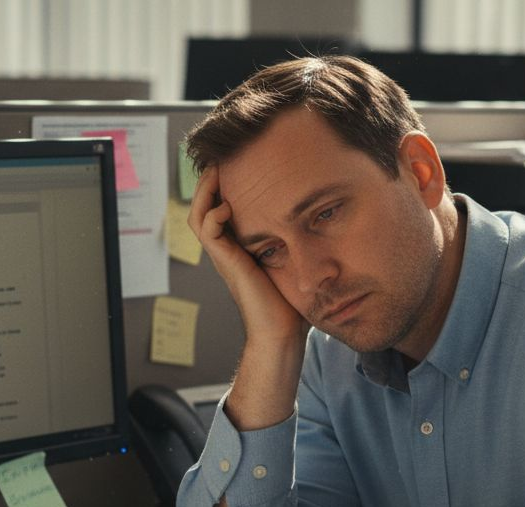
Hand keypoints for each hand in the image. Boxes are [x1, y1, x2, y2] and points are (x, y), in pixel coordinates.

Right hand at [188, 166, 307, 349]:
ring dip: (205, 190)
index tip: (245, 158)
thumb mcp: (299, 259)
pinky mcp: (226, 262)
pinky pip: (206, 231)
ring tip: (219, 170)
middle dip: (212, 178)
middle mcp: (229, 247)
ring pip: (198, 213)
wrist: (283, 333)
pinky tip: (228, 206)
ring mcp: (224, 255)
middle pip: (206, 203)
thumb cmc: (294, 302)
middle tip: (225, 155)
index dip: (228, 182)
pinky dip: (211, 214)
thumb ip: (302, 237)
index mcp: (242, 244)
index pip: (224, 204)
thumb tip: (326, 213)